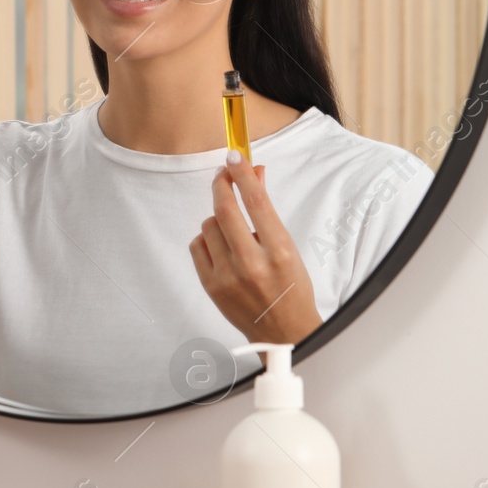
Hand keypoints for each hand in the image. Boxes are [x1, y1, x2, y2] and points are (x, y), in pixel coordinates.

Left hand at [189, 152, 322, 344]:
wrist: (282, 332)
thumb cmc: (290, 287)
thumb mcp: (288, 246)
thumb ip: (266, 211)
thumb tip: (254, 172)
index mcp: (279, 252)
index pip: (256, 201)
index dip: (242, 173)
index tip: (234, 155)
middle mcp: (252, 264)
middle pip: (224, 209)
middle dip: (222, 185)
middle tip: (224, 175)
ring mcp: (228, 277)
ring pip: (208, 225)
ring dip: (218, 220)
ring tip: (234, 233)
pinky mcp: (210, 286)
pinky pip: (197, 245)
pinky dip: (207, 240)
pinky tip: (222, 249)